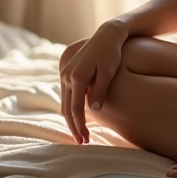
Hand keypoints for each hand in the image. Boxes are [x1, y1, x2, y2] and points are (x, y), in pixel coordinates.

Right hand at [59, 20, 128, 143]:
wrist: (107, 35)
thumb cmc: (112, 53)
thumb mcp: (109, 72)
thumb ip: (101, 90)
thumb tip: (93, 110)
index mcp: (77, 76)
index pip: (76, 108)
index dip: (80, 126)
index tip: (85, 140)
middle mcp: (67, 75)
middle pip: (67, 108)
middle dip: (74, 127)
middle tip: (82, 142)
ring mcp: (65, 73)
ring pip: (65, 103)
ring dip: (71, 119)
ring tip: (81, 133)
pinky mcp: (68, 73)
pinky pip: (67, 95)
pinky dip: (71, 108)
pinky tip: (79, 118)